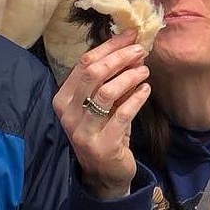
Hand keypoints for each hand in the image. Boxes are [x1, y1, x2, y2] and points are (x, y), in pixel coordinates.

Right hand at [53, 31, 150, 199]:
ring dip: (130, 76)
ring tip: (145, 70)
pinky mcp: (103, 145)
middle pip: (93, 74)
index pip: (84, 64)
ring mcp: (83, 131)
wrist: (104, 174)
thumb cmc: (103, 132)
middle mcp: (69, 115)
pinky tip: (146, 89)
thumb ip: (112, 80)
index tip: (130, 35)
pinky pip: (122, 114)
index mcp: (63, 100)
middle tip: (141, 50)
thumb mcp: (103, 105)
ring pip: (107, 92)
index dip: (109, 46)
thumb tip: (131, 47)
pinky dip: (137, 98)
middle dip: (120, 57)